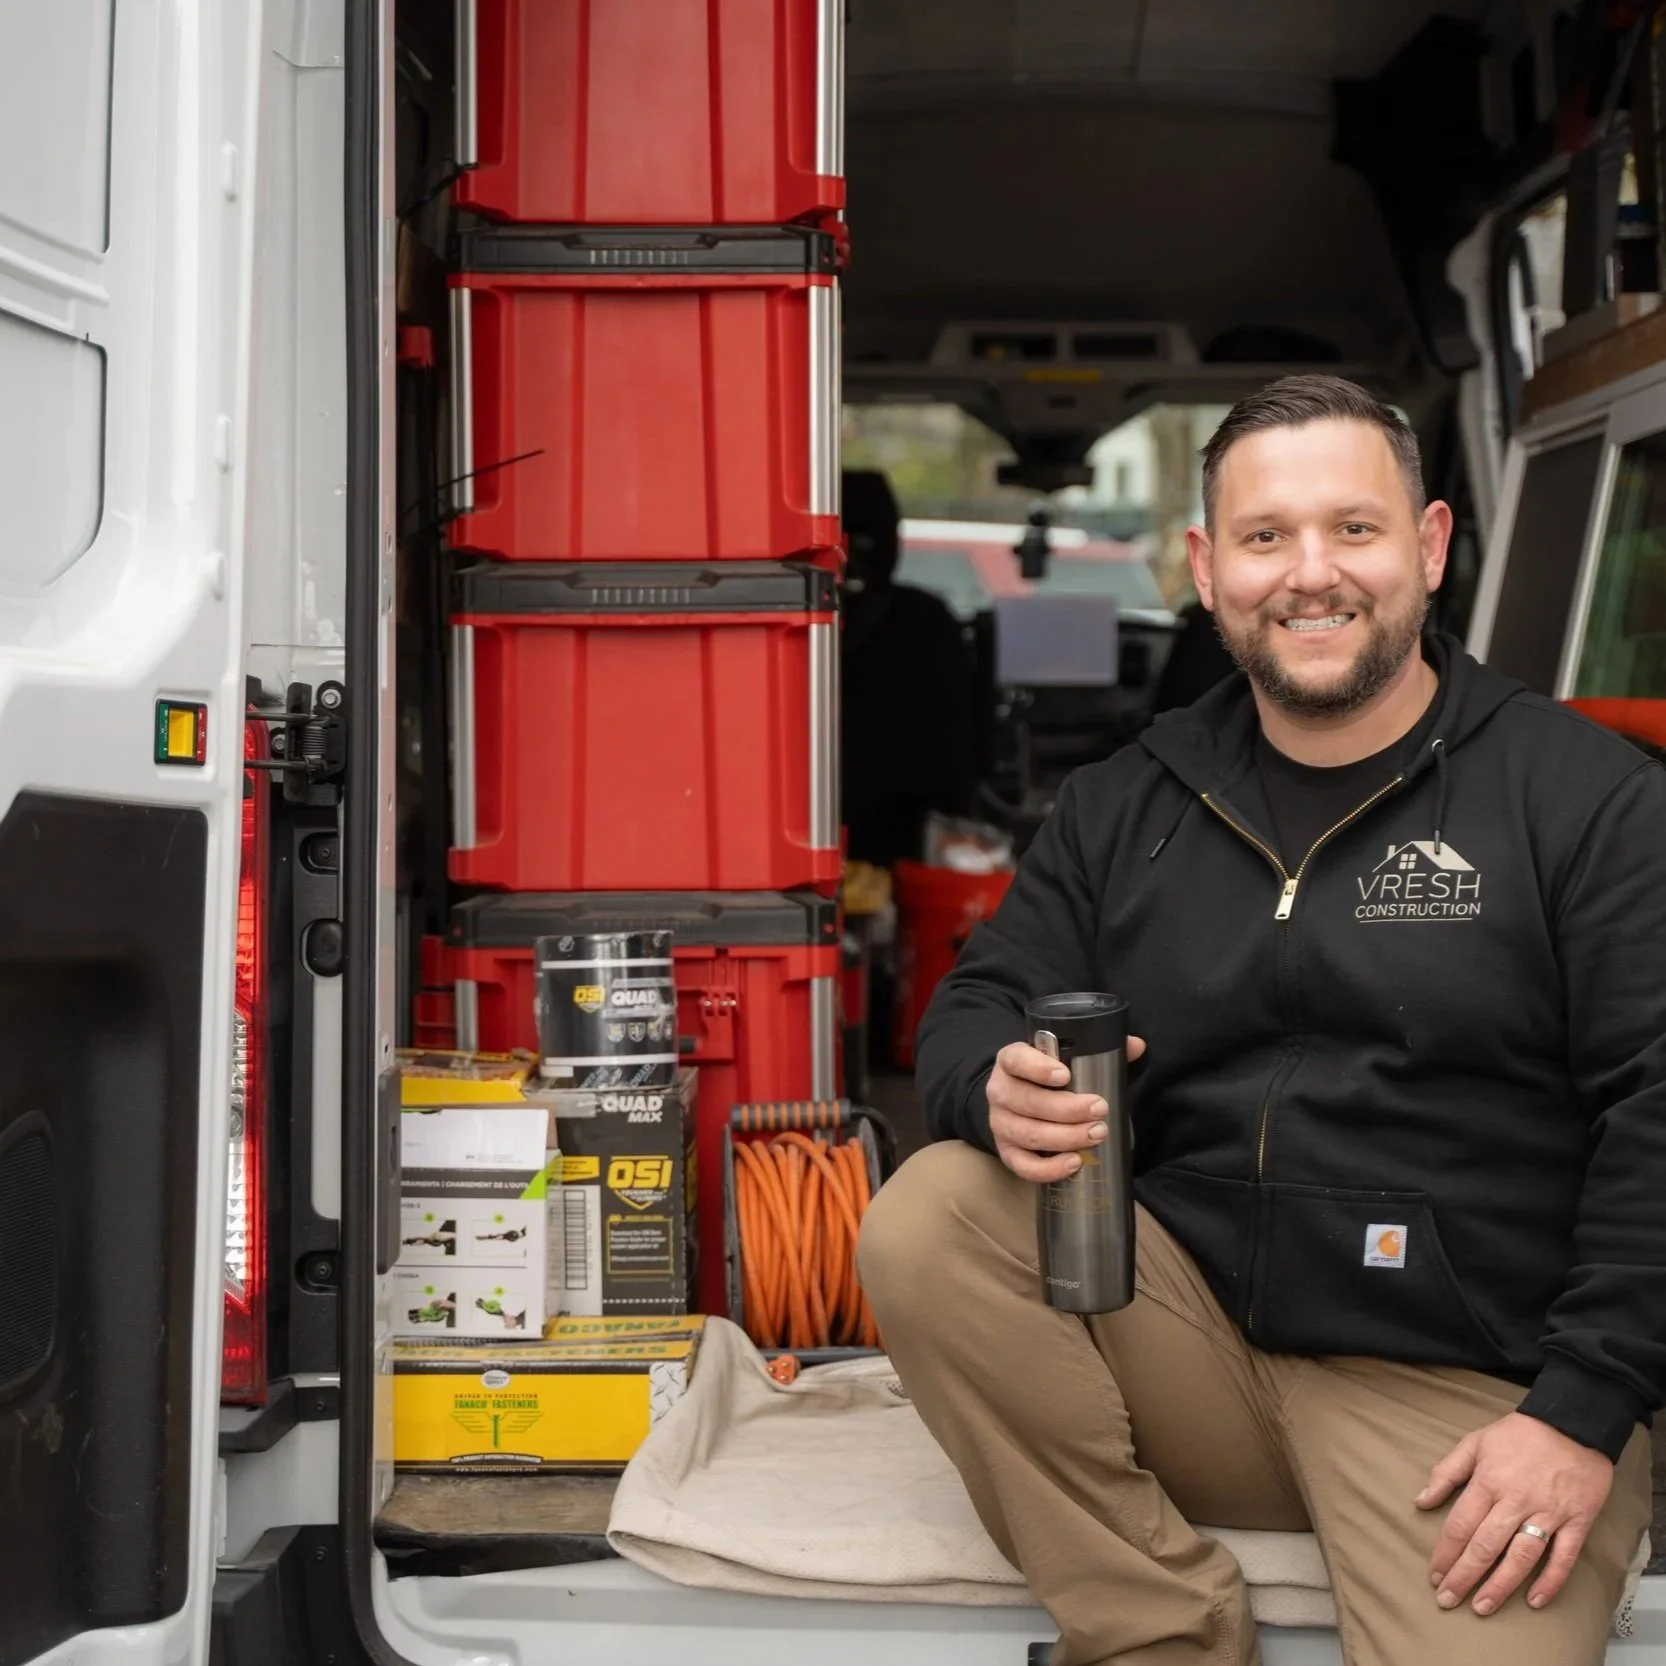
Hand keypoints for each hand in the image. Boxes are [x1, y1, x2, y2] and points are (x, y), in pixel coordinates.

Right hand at [987, 1036, 1146, 1182]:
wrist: (1020, 1102)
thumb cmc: (1047, 1079)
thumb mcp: (1065, 1058)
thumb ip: (1099, 1050)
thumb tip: (1136, 1046)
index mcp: (1011, 1061)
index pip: (1016, 1060)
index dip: (1037, 1068)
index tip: (1066, 1075)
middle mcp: (1000, 1091)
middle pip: (1027, 1101)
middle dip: (1067, 1108)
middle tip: (1100, 1108)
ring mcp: (1000, 1124)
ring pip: (1028, 1134)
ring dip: (1065, 1137)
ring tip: (1097, 1134)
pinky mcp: (1006, 1152)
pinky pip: (1023, 1166)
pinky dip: (1049, 1168)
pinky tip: (1074, 1162)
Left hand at [1419, 1411, 1613, 1615]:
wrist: (1572, 1423)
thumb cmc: (1519, 1434)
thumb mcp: (1475, 1443)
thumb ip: (1446, 1472)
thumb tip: (1421, 1500)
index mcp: (1488, 1482)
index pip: (1460, 1525)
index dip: (1445, 1554)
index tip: (1434, 1575)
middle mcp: (1515, 1501)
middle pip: (1485, 1547)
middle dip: (1464, 1576)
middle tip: (1448, 1601)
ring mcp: (1548, 1513)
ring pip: (1521, 1557)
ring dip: (1500, 1586)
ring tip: (1482, 1607)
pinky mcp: (1576, 1521)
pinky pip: (1563, 1557)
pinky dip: (1550, 1581)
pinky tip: (1536, 1601)